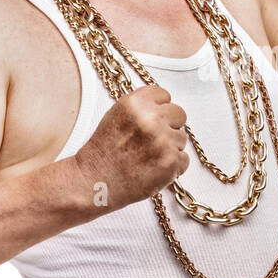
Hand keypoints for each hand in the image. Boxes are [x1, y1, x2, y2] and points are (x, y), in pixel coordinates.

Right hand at [73, 84, 189, 206]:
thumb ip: (139, 107)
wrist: (94, 182)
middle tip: (154, 140)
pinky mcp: (171, 162)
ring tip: (149, 157)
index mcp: (135, 103)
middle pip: (179, 114)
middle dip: (169, 126)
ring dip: (170, 148)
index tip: (154, 118)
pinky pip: (184, 160)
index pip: (164, 95)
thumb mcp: (115, 116)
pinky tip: (154, 169)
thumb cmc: (102, 153)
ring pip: (181, 138)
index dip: (160, 108)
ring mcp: (162, 141)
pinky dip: (173, 167)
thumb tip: (162, 105)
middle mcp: (150, 119)